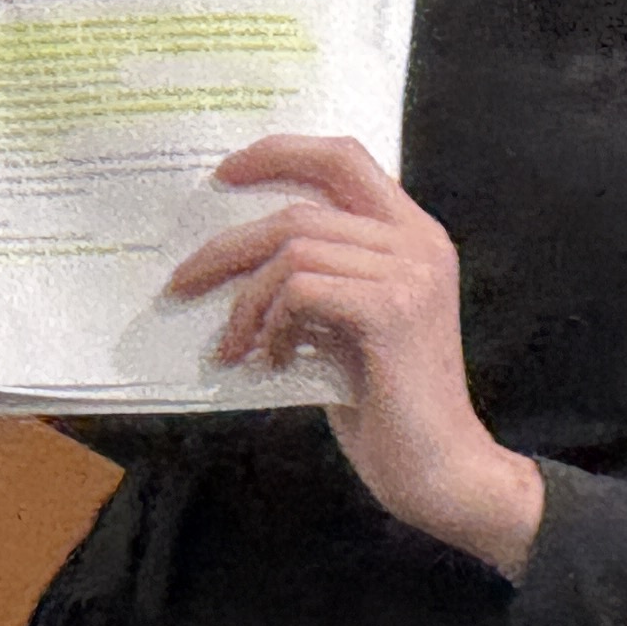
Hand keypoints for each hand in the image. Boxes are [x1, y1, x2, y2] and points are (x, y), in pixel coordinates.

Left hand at [166, 133, 543, 576]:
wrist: (443, 473)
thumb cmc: (387, 404)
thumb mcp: (348, 323)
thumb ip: (317, 278)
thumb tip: (234, 253)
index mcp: (413, 234)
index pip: (343, 157)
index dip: (280, 152)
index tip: (224, 173)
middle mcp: (418, 241)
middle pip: (301, 206)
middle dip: (229, 242)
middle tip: (183, 280)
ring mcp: (409, 273)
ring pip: (293, 248)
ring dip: (246, 300)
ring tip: (233, 344)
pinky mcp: (392, 311)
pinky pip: (301, 291)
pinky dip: (271, 325)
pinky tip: (273, 362)